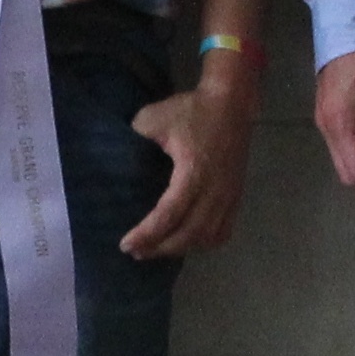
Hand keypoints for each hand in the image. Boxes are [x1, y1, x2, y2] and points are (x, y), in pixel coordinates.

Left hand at [121, 67, 263, 259]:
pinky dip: (203, 242)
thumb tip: (119, 156)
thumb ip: (136, 137)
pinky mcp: (235, 196)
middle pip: (187, 235)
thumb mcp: (155, 117)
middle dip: (160, 248)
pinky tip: (187, 242)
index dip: (147, 235)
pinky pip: (222, 231)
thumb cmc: (193, 111)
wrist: (232, 103)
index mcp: (193, 174)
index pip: (168, 216)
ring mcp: (228, 196)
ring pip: (206, 237)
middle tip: (137, 252)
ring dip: (181, 248)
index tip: (125, 245)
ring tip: (158, 248)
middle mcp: (214, 192)